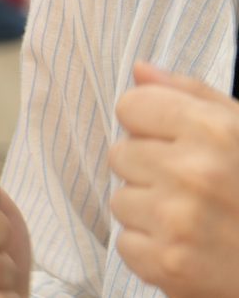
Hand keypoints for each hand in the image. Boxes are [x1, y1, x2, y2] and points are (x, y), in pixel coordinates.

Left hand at [110, 63, 238, 296]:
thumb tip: (141, 70)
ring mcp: (178, 219)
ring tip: (195, 221)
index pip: (130, 106)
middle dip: (151, 170)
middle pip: (120, 153)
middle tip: (194, 190)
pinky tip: (190, 248)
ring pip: (120, 199)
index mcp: (212, 131)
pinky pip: (126, 242)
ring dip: (150, 212)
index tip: (176, 145)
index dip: (151, 126)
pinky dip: (152, 250)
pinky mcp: (169, 263)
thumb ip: (192, 96)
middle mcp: (191, 171)